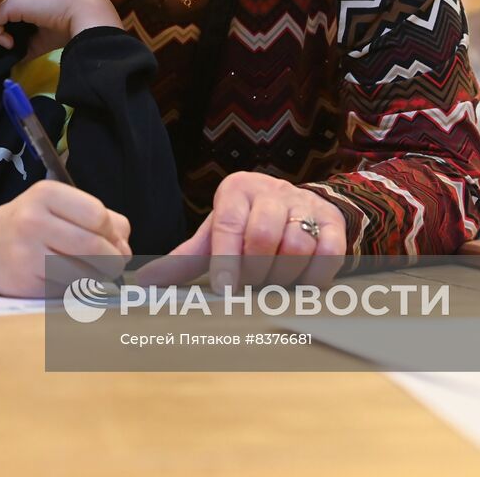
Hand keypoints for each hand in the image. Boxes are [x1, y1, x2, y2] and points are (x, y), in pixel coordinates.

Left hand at [0, 0, 121, 58]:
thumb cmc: (69, 22)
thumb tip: (15, 61)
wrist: (84, 11)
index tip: (13, 43)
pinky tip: (11, 44)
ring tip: (12, 45)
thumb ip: (27, 44)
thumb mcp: (44, 35)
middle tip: (9, 45)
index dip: (4, 27)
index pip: (4, 9)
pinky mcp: (11, 1)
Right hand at [0, 181, 131, 296]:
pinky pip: (69, 290)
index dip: (112, 232)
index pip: (98, 216)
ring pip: (86, 273)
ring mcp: (27, 253)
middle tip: (111, 263)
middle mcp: (34, 221)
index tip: (110, 239)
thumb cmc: (30, 224)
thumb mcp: (58, 206)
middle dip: (112, 259)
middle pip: (95, 246)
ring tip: (92, 271)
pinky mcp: (26, 283)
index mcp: (46, 194)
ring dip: (98, 277)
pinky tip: (68, 279)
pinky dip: (77, 289)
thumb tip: (125, 249)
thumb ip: (98, 218)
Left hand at [135, 172, 346, 290]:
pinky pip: (329, 253)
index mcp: (237, 189)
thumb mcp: (215, 235)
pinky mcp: (333, 221)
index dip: (225, 259)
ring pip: (297, 245)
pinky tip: (300, 282)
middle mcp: (272, 191)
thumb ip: (184, 259)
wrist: (294, 206)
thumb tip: (146, 281)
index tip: (224, 289)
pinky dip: (314, 275)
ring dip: (283, 275)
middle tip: (251, 286)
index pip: (228, 223)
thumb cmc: (246, 224)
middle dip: (255, 270)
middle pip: (264, 235)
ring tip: (272, 284)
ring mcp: (305, 204)